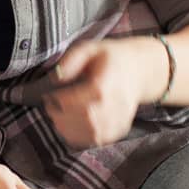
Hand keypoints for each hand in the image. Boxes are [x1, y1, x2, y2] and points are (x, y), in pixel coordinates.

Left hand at [42, 36, 167, 149]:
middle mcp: (115, 106)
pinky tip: (71, 126)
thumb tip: (56, 77)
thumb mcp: (90, 48)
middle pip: (84, 120)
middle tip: (51, 108)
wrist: (140, 70)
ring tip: (58, 117)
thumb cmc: (111, 58)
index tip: (49, 96)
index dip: (58, 101)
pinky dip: (80, 137)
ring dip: (68, 129)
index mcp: (105, 85)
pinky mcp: (119, 130)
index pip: (78, 101)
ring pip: (90, 134)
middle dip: (60, 116)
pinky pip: (97, 141)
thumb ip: (71, 60)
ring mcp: (119, 120)